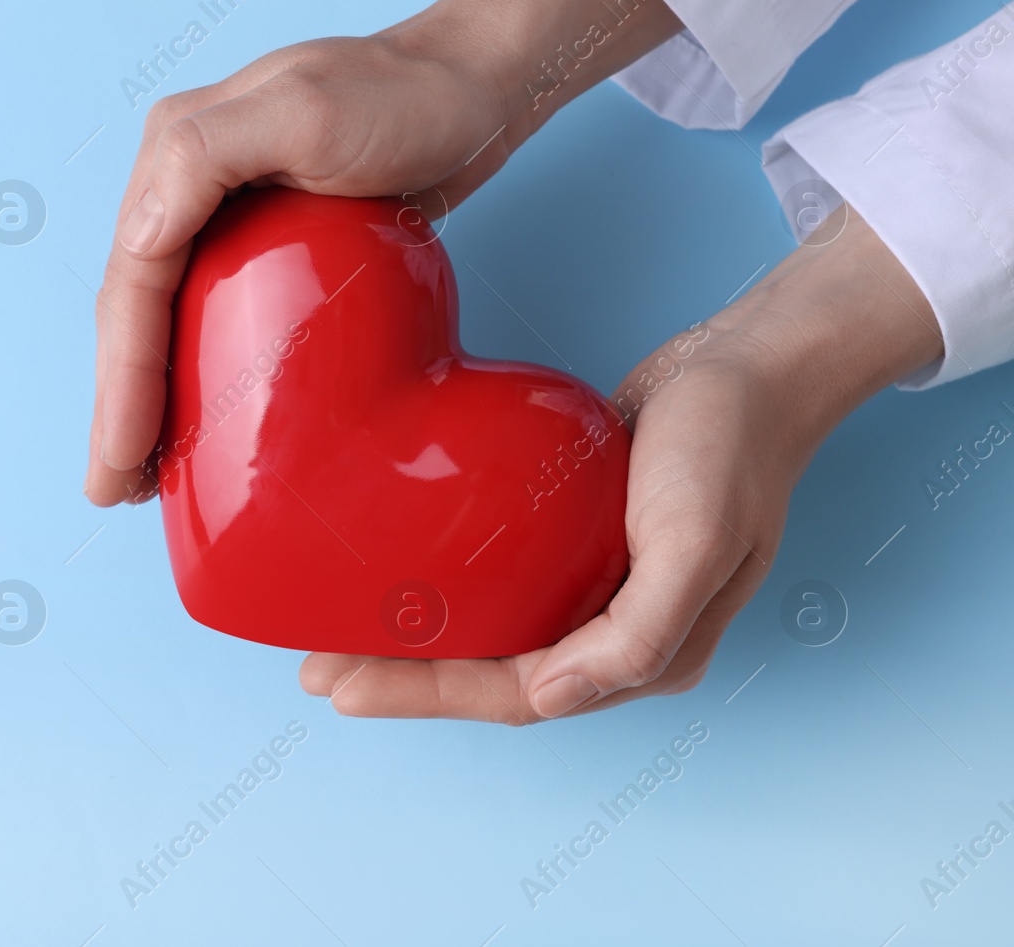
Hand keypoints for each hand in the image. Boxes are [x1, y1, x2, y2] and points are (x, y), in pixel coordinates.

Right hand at [85, 0, 681, 504]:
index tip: (120, 458)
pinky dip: (193, 376)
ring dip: (144, 400)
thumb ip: (206, 154)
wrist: (475, 86)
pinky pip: (206, 318)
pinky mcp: (261, 243)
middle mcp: (182, 186)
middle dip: (117, 405)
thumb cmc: (404, 97)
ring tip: (141, 480)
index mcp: (174, 155)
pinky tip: (201, 426)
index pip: (131, 283)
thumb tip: (138, 237)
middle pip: (134, 312)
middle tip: (113, 491)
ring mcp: (219, 216)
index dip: (120, 378)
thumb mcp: (306, 110)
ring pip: (163, 322)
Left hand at [300, 211, 944, 721]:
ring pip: (486, 630)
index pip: (515, 695)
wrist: (750, 365)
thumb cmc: (730, 448)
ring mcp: (593, 587)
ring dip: (414, 636)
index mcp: (644, 654)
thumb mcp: (696, 542)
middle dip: (401, 676)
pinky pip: (498, 581)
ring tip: (334, 632)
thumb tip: (550, 700)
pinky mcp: (573, 539)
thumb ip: (635, 636)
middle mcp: (613, 635)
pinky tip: (397, 572)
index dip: (425, 695)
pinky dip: (444, 586)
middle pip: (488, 673)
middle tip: (314, 668)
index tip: (343, 684)